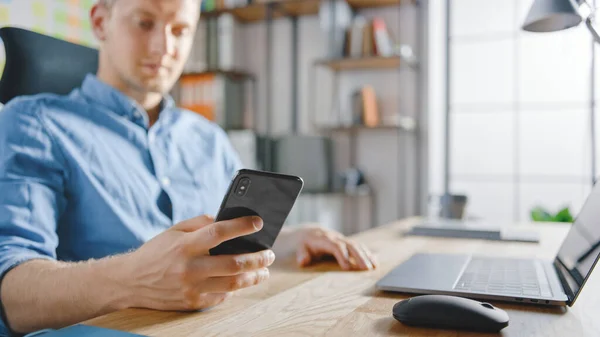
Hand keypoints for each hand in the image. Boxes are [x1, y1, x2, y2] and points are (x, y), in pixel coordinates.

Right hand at [120, 215, 274, 310]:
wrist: (130, 282)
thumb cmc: (156, 252)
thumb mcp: (173, 231)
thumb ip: (200, 223)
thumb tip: (226, 219)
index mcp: (185, 245)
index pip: (219, 232)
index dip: (242, 226)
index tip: (258, 223)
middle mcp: (190, 268)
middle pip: (234, 263)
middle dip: (257, 257)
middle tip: (269, 253)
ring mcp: (192, 288)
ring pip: (233, 284)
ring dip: (254, 276)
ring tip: (264, 270)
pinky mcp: (192, 303)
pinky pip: (221, 296)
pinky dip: (235, 288)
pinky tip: (242, 281)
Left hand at [294, 227, 377, 270]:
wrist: (312, 232)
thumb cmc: (307, 243)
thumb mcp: (301, 248)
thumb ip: (302, 254)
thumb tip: (303, 261)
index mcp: (325, 239)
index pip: (335, 246)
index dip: (342, 256)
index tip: (348, 268)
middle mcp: (337, 238)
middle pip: (350, 245)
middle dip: (359, 257)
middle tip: (366, 269)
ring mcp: (344, 239)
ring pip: (357, 245)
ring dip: (366, 255)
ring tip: (373, 267)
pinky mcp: (348, 243)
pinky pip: (360, 247)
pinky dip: (368, 254)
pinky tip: (375, 262)